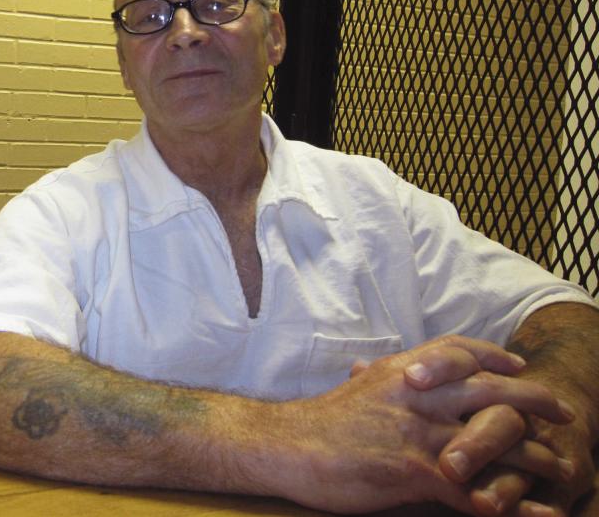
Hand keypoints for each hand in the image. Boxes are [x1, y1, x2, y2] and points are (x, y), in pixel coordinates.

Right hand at [294, 335, 571, 514]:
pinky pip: (474, 489)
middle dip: (534, 400)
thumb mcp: (353, 390)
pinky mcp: (412, 472)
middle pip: (490, 389)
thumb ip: (374, 379)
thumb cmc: (318, 422)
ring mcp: (416, 432)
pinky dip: (510, 505)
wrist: (286, 446)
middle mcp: (415, 395)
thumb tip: (368, 369)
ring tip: (563, 470)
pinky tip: (535, 515)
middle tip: (564, 412)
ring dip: (534, 457)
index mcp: (401, 372)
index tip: (520, 364)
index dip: (494, 355)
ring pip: (493, 439)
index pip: (459, 350)